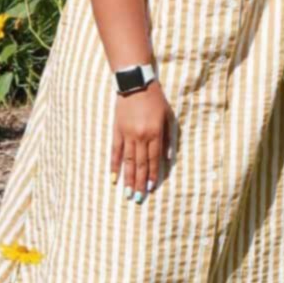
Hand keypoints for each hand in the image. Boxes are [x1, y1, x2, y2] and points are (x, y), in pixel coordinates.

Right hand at [111, 81, 172, 201]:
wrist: (136, 84)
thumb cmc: (155, 99)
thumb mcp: (168, 116)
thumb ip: (169, 138)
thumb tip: (167, 159)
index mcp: (155, 133)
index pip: (153, 159)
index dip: (151, 175)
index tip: (150, 188)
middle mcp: (141, 137)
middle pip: (139, 164)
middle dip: (139, 183)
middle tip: (137, 199)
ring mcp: (127, 135)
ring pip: (127, 161)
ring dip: (127, 179)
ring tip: (126, 194)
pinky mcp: (117, 131)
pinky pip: (115, 152)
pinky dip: (114, 165)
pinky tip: (114, 178)